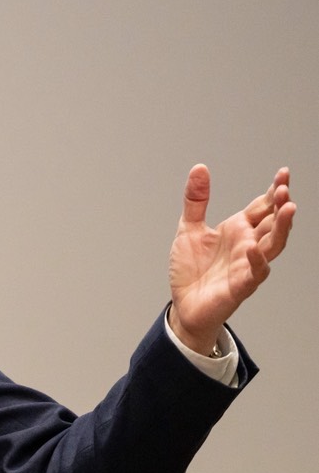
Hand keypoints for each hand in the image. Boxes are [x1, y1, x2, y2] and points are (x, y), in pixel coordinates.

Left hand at [168, 165, 294, 354]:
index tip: (284, 173)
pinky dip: (257, 261)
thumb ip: (196, 200)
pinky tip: (254, 249)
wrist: (183, 304)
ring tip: (288, 208)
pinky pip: (255, 273)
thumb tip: (200, 168)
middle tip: (285, 188)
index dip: (274, 191)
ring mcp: (246, 265)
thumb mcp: (188, 228)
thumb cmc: (191, 269)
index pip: (263, 206)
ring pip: (273, 245)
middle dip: (281, 205)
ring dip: (281, 228)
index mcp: (238, 229)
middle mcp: (247, 245)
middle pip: (272, 223)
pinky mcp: (240, 286)